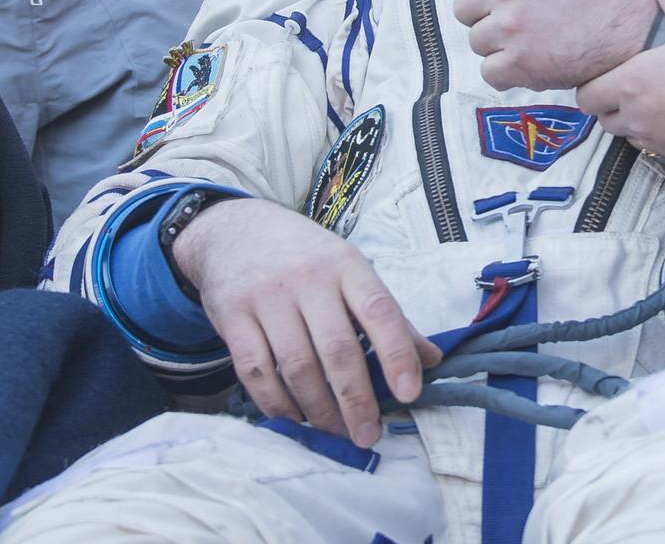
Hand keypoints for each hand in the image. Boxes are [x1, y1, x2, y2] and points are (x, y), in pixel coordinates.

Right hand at [172, 197, 439, 447]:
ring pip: (297, 366)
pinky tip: (293, 418)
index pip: (379, 310)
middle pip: (337, 348)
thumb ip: (388, 316)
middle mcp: (309, 279)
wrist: (236, 229)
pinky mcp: (232, 316)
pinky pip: (255, 370)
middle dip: (356, 399)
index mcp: (347, 265)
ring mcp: (268, 297)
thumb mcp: (351, 270)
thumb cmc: (306, 257)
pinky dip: (276, 403)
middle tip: (368, 434)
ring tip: (336, 432)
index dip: (397, 353)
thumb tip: (432, 359)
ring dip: (319, 409)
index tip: (409, 393)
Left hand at [442, 0, 656, 89]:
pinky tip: (536, 62)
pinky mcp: (519, 62)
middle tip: (515, 22)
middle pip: (464, 9)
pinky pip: (490, 72)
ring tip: (536, 41)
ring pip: (478, 42)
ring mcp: (510, 26)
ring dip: (499, 46)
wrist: (637, 24)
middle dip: (484, 17)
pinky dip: (508, 73)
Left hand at [577, 0, 664, 166]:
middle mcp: (637, 118)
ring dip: (635, 119)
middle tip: (630, 81)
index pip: (585, 96)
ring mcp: (659, 141)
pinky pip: (659, 146)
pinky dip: (662, 133)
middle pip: (604, 118)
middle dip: (611, 102)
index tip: (607, 70)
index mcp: (630, 85)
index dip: (592, 83)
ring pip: (630, 134)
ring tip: (656, 95)